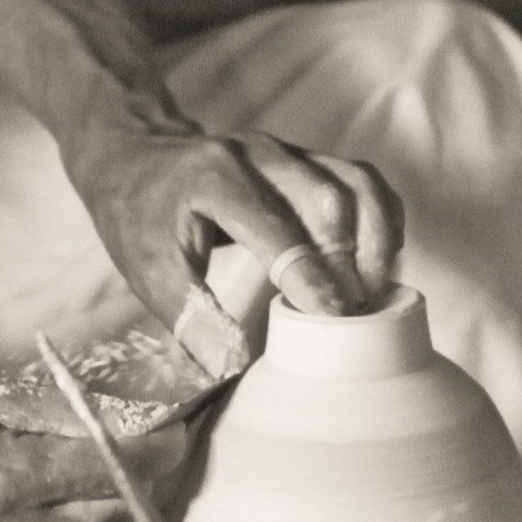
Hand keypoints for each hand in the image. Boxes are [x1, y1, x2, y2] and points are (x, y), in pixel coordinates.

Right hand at [0, 401, 194, 521]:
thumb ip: (62, 417)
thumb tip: (133, 419)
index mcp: (8, 480)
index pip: (114, 470)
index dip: (158, 452)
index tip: (177, 433)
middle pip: (123, 515)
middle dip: (156, 483)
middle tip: (168, 455)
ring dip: (138, 517)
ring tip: (144, 484)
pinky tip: (105, 516)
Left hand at [65, 118, 406, 333]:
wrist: (136, 161)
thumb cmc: (141, 221)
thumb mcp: (148, 272)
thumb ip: (192, 319)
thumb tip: (232, 369)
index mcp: (213, 179)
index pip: (275, 227)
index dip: (309, 276)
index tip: (333, 320)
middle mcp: (258, 155)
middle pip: (330, 199)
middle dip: (352, 262)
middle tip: (356, 317)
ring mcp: (289, 152)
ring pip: (358, 183)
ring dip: (377, 240)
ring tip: (376, 292)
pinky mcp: (310, 160)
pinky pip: (364, 181)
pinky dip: (384, 219)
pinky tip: (381, 262)